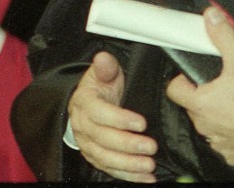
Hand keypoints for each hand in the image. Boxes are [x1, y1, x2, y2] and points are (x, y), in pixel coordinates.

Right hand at [69, 51, 157, 182]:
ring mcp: (88, 144)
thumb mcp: (105, 72)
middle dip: (128, 145)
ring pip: (105, 158)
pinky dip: (127, 175)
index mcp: (85, 103)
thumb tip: (103, 58)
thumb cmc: (101, 86)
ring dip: (128, 165)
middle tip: (150, 147)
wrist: (89, 102)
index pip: (100, 113)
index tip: (141, 122)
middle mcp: (83, 126)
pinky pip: (109, 169)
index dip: (120, 119)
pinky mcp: (95, 157)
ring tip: (149, 165)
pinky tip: (145, 178)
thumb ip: (106, 67)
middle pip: (103, 139)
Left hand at [166, 7, 233, 166]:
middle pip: (195, 107)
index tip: (195, 75)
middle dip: (206, 95)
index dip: (183, 79)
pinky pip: (228, 144)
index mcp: (200, 104)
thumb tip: (211, 17)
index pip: (175, 90)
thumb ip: (223, 36)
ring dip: (220, 115)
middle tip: (226, 84)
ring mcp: (220, 143)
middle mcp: (205, 127)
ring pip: (211, 125)